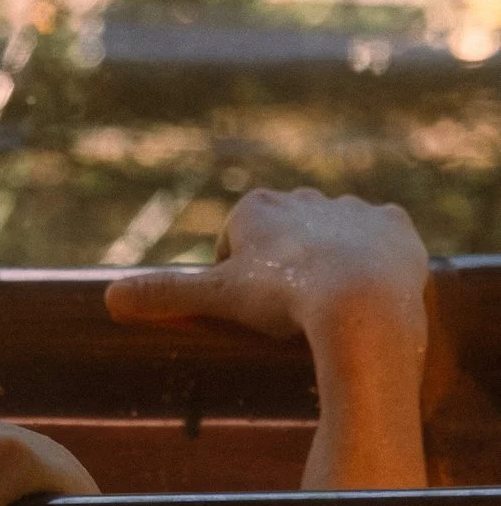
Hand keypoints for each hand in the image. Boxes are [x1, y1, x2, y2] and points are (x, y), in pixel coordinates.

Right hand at [104, 187, 427, 342]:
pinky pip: (383, 235)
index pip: (237, 242)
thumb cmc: (283, 298)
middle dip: (285, 263)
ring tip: (333, 302)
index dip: (239, 278)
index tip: (252, 309)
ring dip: (331, 258)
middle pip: (285, 233)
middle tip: (291, 309)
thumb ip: (162, 295)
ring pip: (335, 232)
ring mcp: (353, 209)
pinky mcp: (396, 225)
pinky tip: (374, 281)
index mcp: (256, 207)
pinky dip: (378, 255)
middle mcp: (303, 197)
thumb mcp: (214, 300)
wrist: (363, 304)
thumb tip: (108, 298)